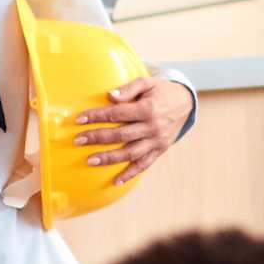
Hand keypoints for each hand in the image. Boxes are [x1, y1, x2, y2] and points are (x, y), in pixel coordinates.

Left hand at [74, 76, 193, 178]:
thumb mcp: (148, 82)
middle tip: (78, 140)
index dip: (97, 116)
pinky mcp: (160, 150)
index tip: (79, 119)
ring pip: (130, 153)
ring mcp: (157, 141)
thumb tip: (109, 96)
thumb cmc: (162, 91)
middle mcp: (152, 127)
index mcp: (148, 109)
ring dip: (109, 158)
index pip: (117, 113)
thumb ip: (129, 88)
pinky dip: (130, 174)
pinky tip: (116, 181)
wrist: (186, 103)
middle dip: (97, 138)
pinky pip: (144, 165)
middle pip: (120, 135)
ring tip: (90, 160)